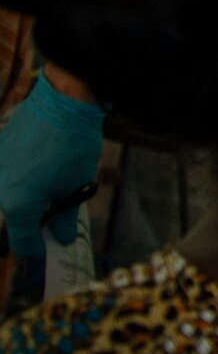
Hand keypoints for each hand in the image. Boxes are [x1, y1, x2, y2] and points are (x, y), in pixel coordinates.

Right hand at [0, 74, 106, 255]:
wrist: (61, 102)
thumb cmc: (71, 145)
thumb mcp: (75, 185)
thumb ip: (64, 217)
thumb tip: (61, 238)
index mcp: (16, 205)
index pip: (21, 241)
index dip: (35, 250)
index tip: (47, 250)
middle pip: (11, 220)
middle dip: (31, 225)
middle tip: (51, 224)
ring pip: (7, 199)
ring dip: (24, 203)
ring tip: (48, 195)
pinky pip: (6, 179)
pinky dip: (19, 184)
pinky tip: (38, 176)